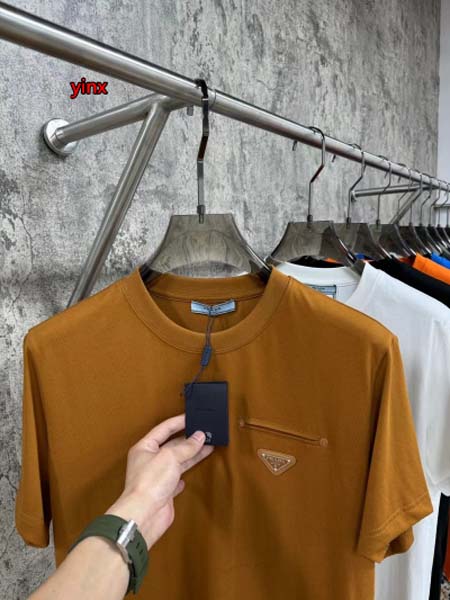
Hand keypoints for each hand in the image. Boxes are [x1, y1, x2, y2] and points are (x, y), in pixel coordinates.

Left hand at [105, 413, 213, 549]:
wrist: (145, 514)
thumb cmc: (150, 482)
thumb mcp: (170, 457)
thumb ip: (186, 446)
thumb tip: (200, 436)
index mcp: (145, 447)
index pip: (163, 429)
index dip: (178, 422)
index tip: (193, 417)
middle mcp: (149, 461)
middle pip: (172, 445)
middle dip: (188, 439)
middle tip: (205, 432)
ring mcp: (157, 477)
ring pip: (177, 461)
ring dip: (192, 455)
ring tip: (208, 446)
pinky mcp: (164, 492)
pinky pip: (176, 480)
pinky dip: (183, 476)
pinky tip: (189, 475)